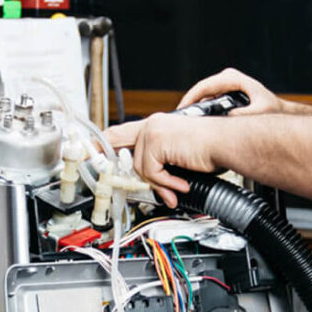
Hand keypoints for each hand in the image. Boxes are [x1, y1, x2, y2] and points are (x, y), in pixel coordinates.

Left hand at [105, 113, 220, 207]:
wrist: (227, 144)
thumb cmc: (211, 150)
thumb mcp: (177, 160)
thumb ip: (160, 168)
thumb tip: (153, 185)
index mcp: (155, 126)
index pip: (119, 132)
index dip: (100, 142)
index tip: (85, 151)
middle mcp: (151, 125)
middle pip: (122, 150)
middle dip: (113, 165)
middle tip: (109, 175)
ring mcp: (153, 132)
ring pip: (141, 169)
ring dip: (160, 183)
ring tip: (177, 187)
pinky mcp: (156, 142)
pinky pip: (152, 172)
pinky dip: (167, 182)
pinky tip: (181, 181)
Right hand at [178, 68, 285, 115]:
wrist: (280, 112)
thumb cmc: (271, 111)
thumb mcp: (259, 113)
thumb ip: (244, 115)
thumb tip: (229, 118)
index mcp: (232, 79)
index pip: (204, 87)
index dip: (190, 99)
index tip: (181, 112)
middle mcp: (227, 79)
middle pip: (201, 92)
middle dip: (190, 106)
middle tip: (181, 121)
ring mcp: (226, 85)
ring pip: (203, 97)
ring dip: (196, 110)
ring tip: (187, 125)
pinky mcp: (225, 93)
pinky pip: (208, 101)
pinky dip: (203, 112)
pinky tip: (199, 124)